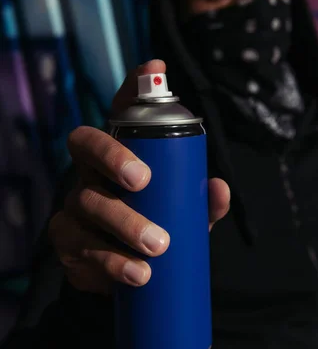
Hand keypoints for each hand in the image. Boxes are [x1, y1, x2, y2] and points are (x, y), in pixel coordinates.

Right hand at [49, 60, 229, 294]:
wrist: (126, 277)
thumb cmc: (157, 227)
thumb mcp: (181, 212)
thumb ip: (199, 200)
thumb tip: (219, 188)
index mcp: (119, 155)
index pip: (119, 113)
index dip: (133, 87)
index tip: (155, 71)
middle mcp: (90, 172)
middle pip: (88, 149)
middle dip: (114, 159)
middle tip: (143, 182)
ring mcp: (74, 207)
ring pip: (85, 202)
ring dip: (122, 222)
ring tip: (157, 247)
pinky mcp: (67, 244)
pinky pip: (81, 246)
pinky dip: (112, 262)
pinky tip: (136, 274)